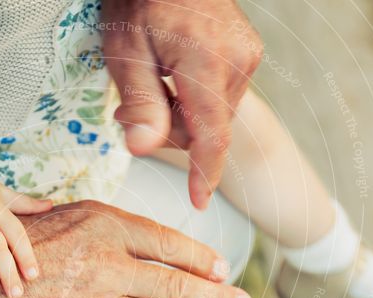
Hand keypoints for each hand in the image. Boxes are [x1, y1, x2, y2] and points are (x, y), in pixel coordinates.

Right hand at [0, 201, 253, 297]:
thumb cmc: (18, 248)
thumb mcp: (66, 215)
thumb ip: (111, 226)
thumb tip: (157, 240)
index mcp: (103, 225)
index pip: (168, 243)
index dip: (201, 259)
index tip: (222, 270)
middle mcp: (104, 264)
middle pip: (176, 284)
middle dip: (218, 297)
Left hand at [102, 0, 262, 207]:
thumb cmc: (139, 2)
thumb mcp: (125, 52)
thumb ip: (140, 103)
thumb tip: (144, 147)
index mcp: (207, 62)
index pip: (211, 136)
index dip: (203, 174)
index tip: (199, 202)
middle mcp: (238, 61)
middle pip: (208, 129)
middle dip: (170, 131)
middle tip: (131, 108)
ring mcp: (248, 54)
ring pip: (214, 115)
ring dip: (182, 114)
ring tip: (151, 84)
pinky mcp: (248, 51)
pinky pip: (220, 96)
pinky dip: (195, 99)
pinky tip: (172, 76)